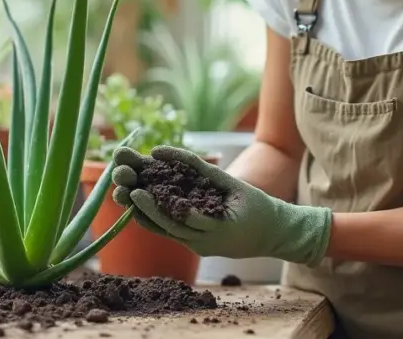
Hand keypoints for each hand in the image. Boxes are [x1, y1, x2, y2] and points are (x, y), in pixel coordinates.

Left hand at [110, 145, 331, 266]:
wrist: (274, 235)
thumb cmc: (258, 207)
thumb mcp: (235, 185)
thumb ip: (205, 171)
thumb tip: (173, 154)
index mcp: (218, 228)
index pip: (184, 216)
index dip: (161, 202)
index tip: (141, 189)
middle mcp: (206, 241)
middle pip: (172, 226)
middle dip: (149, 209)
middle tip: (130, 192)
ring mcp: (201, 247)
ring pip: (168, 232)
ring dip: (146, 215)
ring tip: (128, 198)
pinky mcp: (197, 247)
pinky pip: (172, 235)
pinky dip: (155, 222)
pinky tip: (138, 210)